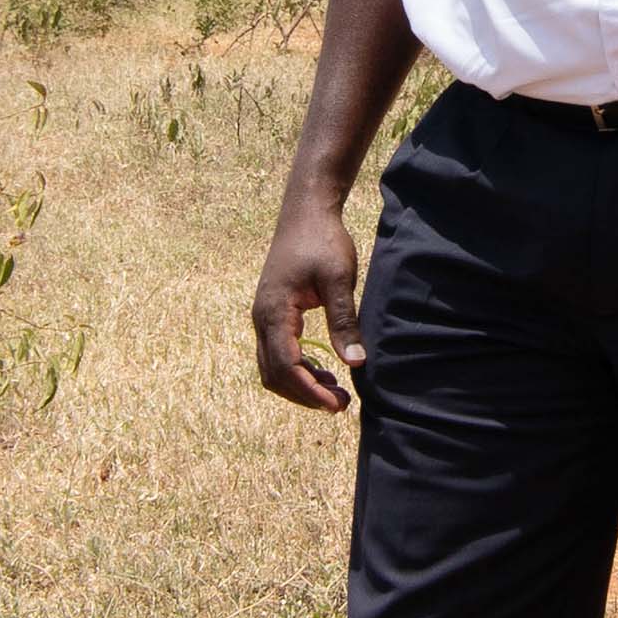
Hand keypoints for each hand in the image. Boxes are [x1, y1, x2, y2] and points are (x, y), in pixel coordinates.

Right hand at [253, 187, 366, 410]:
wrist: (305, 213)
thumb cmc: (323, 241)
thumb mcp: (339, 280)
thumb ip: (344, 321)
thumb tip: (355, 363)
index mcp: (274, 311)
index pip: (286, 366)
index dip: (310, 391)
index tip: (337, 404)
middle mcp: (261, 318)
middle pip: (273, 374)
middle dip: (304, 394)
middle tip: (341, 404)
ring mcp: (263, 317)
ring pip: (272, 367)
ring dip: (300, 384)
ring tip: (335, 392)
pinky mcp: (271, 314)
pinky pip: (277, 353)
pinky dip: (298, 369)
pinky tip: (325, 371)